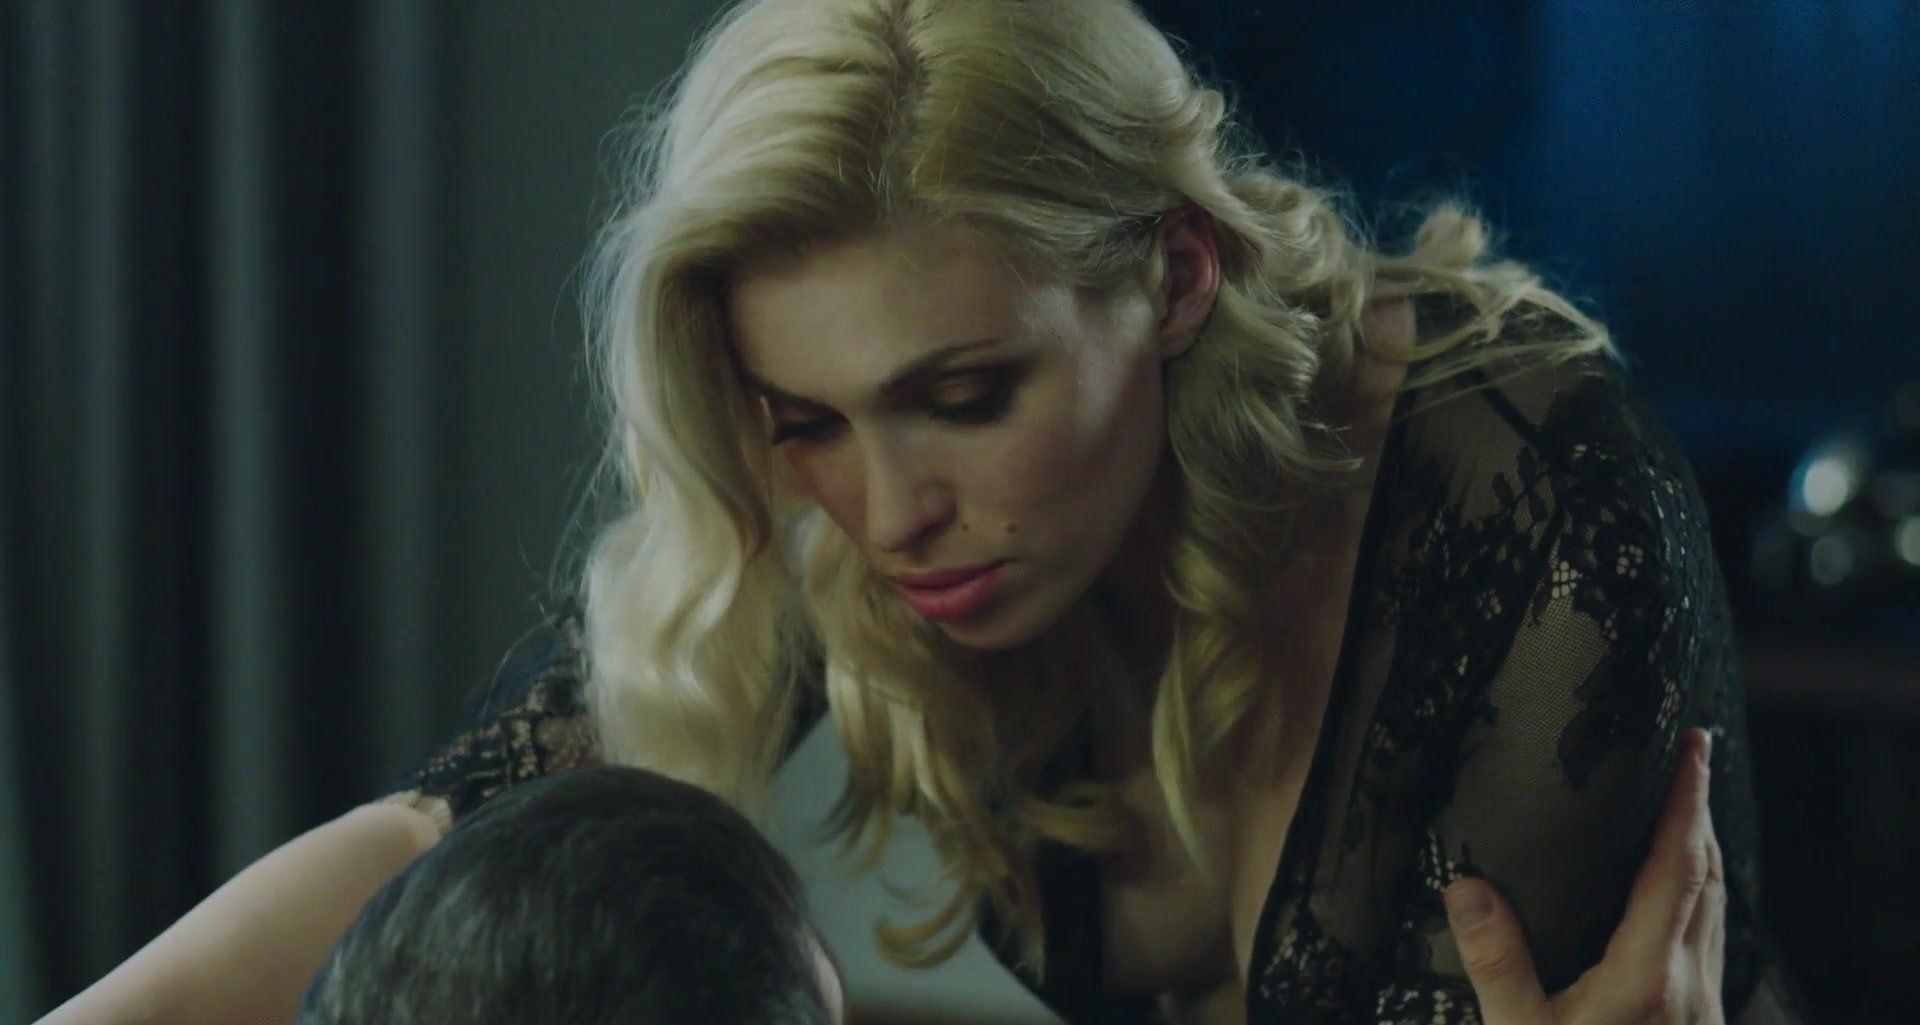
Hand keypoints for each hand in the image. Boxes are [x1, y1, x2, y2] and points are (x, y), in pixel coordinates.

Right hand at [1443, 728, 1725, 1024]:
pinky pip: (1708, 938)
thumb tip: (1464, 883)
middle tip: (1689, 752)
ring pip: (1716, 909)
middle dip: (1701, 809)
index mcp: (1647, 975)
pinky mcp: (1696, 1024)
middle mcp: (1687, 984)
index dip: (1687, 799)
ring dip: (1705, 850)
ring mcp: (1699, 1006)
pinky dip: (1698, 894)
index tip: (1689, 744)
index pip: (1678, 866)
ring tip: (1685, 808)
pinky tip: (1673, 900)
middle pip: (1709, 877)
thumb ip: (1494, 959)